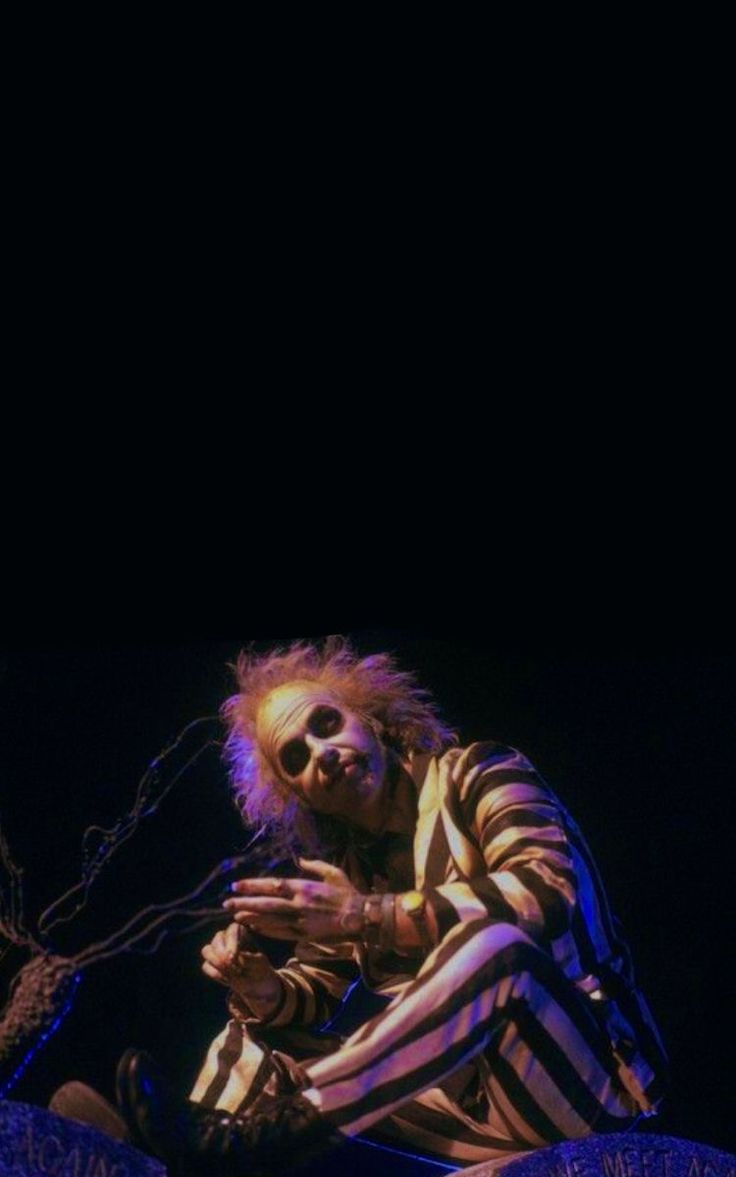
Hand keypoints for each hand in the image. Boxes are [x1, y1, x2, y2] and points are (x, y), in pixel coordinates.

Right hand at [201, 922, 281, 1011]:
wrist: (256, 985)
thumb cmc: (259, 969)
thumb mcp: (260, 964)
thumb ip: (251, 958)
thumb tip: (239, 955)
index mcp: (240, 932)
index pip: (232, 930)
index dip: (231, 943)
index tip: (234, 957)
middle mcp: (225, 938)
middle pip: (217, 940)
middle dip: (223, 955)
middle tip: (234, 968)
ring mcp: (215, 951)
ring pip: (207, 950)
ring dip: (217, 963)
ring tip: (231, 973)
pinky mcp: (209, 965)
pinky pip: (206, 966)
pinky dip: (215, 973)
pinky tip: (227, 980)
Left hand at [223, 858, 363, 941]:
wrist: (360, 918)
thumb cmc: (347, 893)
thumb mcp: (333, 873)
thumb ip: (314, 865)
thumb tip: (300, 859)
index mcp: (304, 887)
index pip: (272, 885)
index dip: (253, 886)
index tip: (237, 885)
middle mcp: (299, 904)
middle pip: (266, 903)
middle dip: (245, 902)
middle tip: (227, 902)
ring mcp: (300, 921)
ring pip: (270, 919)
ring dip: (251, 917)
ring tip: (235, 915)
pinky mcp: (304, 934)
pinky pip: (280, 933)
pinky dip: (266, 930)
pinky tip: (254, 927)